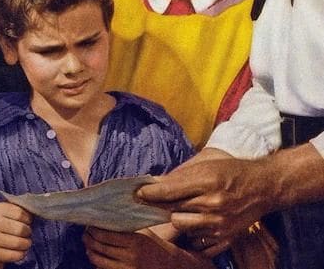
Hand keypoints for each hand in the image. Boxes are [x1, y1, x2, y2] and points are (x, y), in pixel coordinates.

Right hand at [0, 202, 32, 263]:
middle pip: (20, 229)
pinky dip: (22, 254)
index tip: (28, 221)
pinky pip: (15, 255)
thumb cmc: (6, 224)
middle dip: (28, 232)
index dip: (28, 219)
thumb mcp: (10, 213)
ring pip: (18, 243)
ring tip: (26, 242)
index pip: (20, 213)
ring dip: (26, 243)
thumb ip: (21, 210)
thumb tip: (37, 212)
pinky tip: (21, 250)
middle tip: (27, 233)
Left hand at [83, 227, 212, 268]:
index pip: (105, 234)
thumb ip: (126, 225)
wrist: (169, 266)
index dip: (92, 229)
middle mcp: (130, 256)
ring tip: (88, 244)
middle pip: (99, 247)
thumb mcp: (143, 231)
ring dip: (90, 251)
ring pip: (98, 261)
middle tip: (85, 233)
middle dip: (88, 240)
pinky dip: (97, 263)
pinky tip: (96, 256)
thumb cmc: (154, 245)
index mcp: (135, 241)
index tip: (89, 223)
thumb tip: (106, 213)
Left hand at [136, 150, 272, 255]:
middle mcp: (213, 203)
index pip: (169, 190)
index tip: (137, 193)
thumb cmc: (231, 170)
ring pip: (181, 224)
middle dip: (159, 204)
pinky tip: (194, 218)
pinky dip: (190, 228)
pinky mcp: (225, 236)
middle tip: (152, 200)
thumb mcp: (205, 163)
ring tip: (181, 206)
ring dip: (176, 216)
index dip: (149, 193)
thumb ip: (179, 174)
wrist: (263, 186)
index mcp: (207, 180)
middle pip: (172, 209)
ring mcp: (219, 222)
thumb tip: (154, 183)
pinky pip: (195, 237)